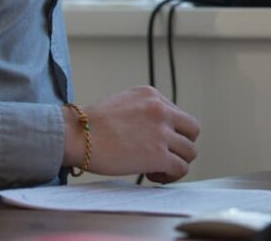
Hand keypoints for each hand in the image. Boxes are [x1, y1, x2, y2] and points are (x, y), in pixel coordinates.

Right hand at [62, 86, 200, 182]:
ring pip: (190, 151)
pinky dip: (171, 175)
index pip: (179, 115)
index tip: (158, 143)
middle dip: (181, 145)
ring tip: (156, 169)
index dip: (172, 132)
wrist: (77, 134)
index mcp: (152, 96)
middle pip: (192, 130)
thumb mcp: (124, 103)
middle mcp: (161, 110)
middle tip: (164, 156)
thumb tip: (153, 130)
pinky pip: (181, 168)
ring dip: (176, 162)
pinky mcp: (158, 154)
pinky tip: (153, 175)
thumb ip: (144, 111)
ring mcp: (162, 132)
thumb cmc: (90, 124)